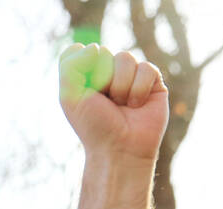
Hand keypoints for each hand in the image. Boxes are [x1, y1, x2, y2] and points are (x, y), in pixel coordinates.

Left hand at [59, 46, 167, 208]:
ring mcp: (130, 76)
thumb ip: (70, 66)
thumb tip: (94, 47)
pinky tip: (136, 105)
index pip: (80, 51)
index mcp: (84, 77)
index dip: (81, 68)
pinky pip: (145, 68)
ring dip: (119, 85)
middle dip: (100, 78)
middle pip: (102, 52)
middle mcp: (107, 73)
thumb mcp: (70, 97)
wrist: (119, 148)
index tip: (84, 90)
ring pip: (124, 58)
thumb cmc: (93, 125)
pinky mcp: (152, 81)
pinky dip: (137, 89)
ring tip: (120, 105)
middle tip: (103, 101)